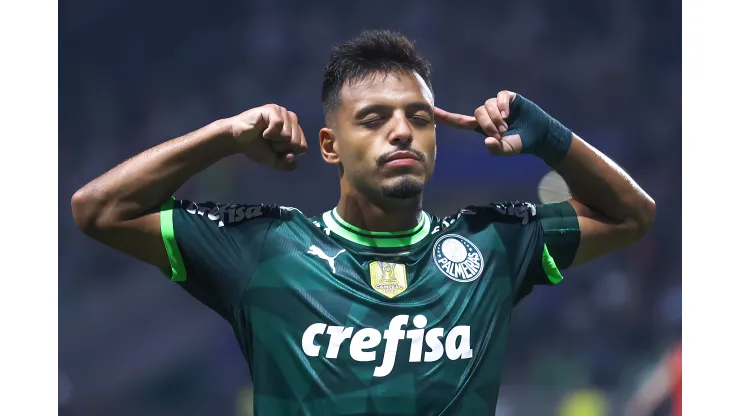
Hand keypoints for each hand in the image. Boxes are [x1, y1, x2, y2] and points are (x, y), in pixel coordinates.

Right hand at [228, 104, 307, 170]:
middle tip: (269, 142)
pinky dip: (269, 133)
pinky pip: (278, 126)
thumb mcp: (273, 160)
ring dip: (274, 141)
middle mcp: (291, 119)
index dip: (288, 153)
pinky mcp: (272, 109)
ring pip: (288, 135)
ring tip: (265, 136)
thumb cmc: (256, 147)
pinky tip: (263, 131)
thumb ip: (286, 164)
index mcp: (295, 130)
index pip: (303, 147)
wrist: (236, 140)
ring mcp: (283, 113)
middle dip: (280, 147)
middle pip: (296, 142)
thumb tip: (293, 157)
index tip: (275, 149)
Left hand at [434, 90, 571, 164]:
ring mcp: (498, 104)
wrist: (540, 135)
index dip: (446, 117)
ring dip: (495, 117)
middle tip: (500, 133)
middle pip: (478, 112)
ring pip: (487, 105)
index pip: (460, 120)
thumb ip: (497, 149)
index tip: (432, 112)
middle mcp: (487, 113)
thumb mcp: (508, 149)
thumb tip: (487, 141)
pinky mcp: (508, 98)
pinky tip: (509, 114)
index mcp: (482, 126)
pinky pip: (499, 97)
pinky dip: (502, 106)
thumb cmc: (522, 143)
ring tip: (506, 126)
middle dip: (487, 123)